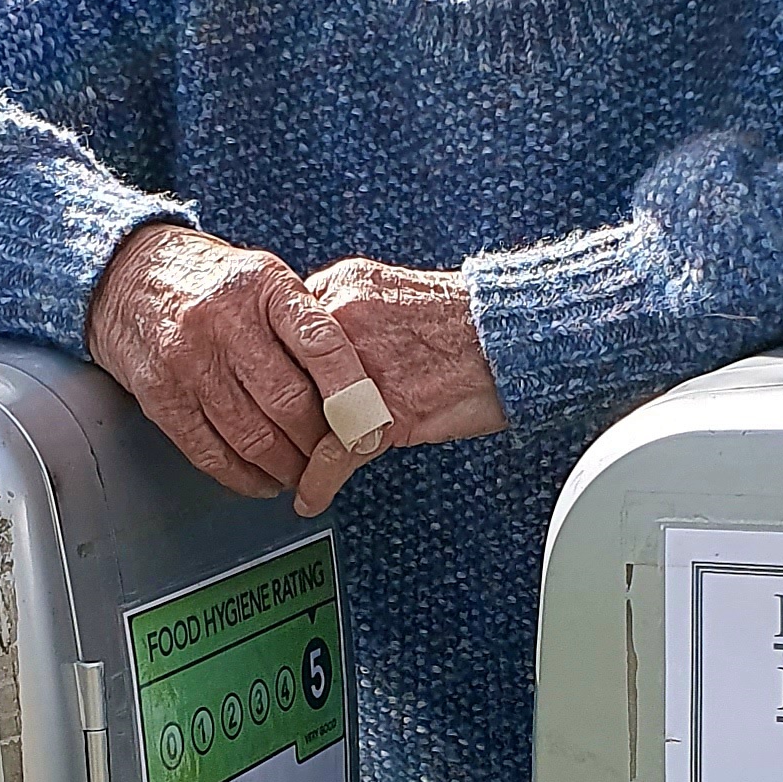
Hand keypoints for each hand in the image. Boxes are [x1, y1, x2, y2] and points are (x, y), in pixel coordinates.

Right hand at [85, 224, 382, 507]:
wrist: (126, 277)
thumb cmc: (210, 282)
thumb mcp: (263, 277)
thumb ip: (305, 321)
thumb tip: (357, 385)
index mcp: (263, 286)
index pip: (321, 344)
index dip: (352, 392)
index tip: (371, 422)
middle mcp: (224, 322)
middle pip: (288, 403)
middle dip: (318, 442)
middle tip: (333, 456)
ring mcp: (189, 361)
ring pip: (252, 437)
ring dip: (285, 467)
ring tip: (301, 473)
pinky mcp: (161, 396)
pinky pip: (210, 453)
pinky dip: (243, 477)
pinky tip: (261, 480)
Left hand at [287, 257, 507, 512]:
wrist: (511, 337)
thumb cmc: (465, 324)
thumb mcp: (393, 294)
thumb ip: (349, 315)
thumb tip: (316, 347)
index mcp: (343, 287)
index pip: (279, 333)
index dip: (276, 371)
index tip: (271, 393)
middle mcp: (342, 321)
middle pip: (281, 376)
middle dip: (279, 415)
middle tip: (275, 438)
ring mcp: (360, 367)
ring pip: (300, 417)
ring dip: (292, 452)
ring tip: (289, 470)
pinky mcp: (384, 410)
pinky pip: (333, 453)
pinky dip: (318, 482)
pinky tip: (311, 494)